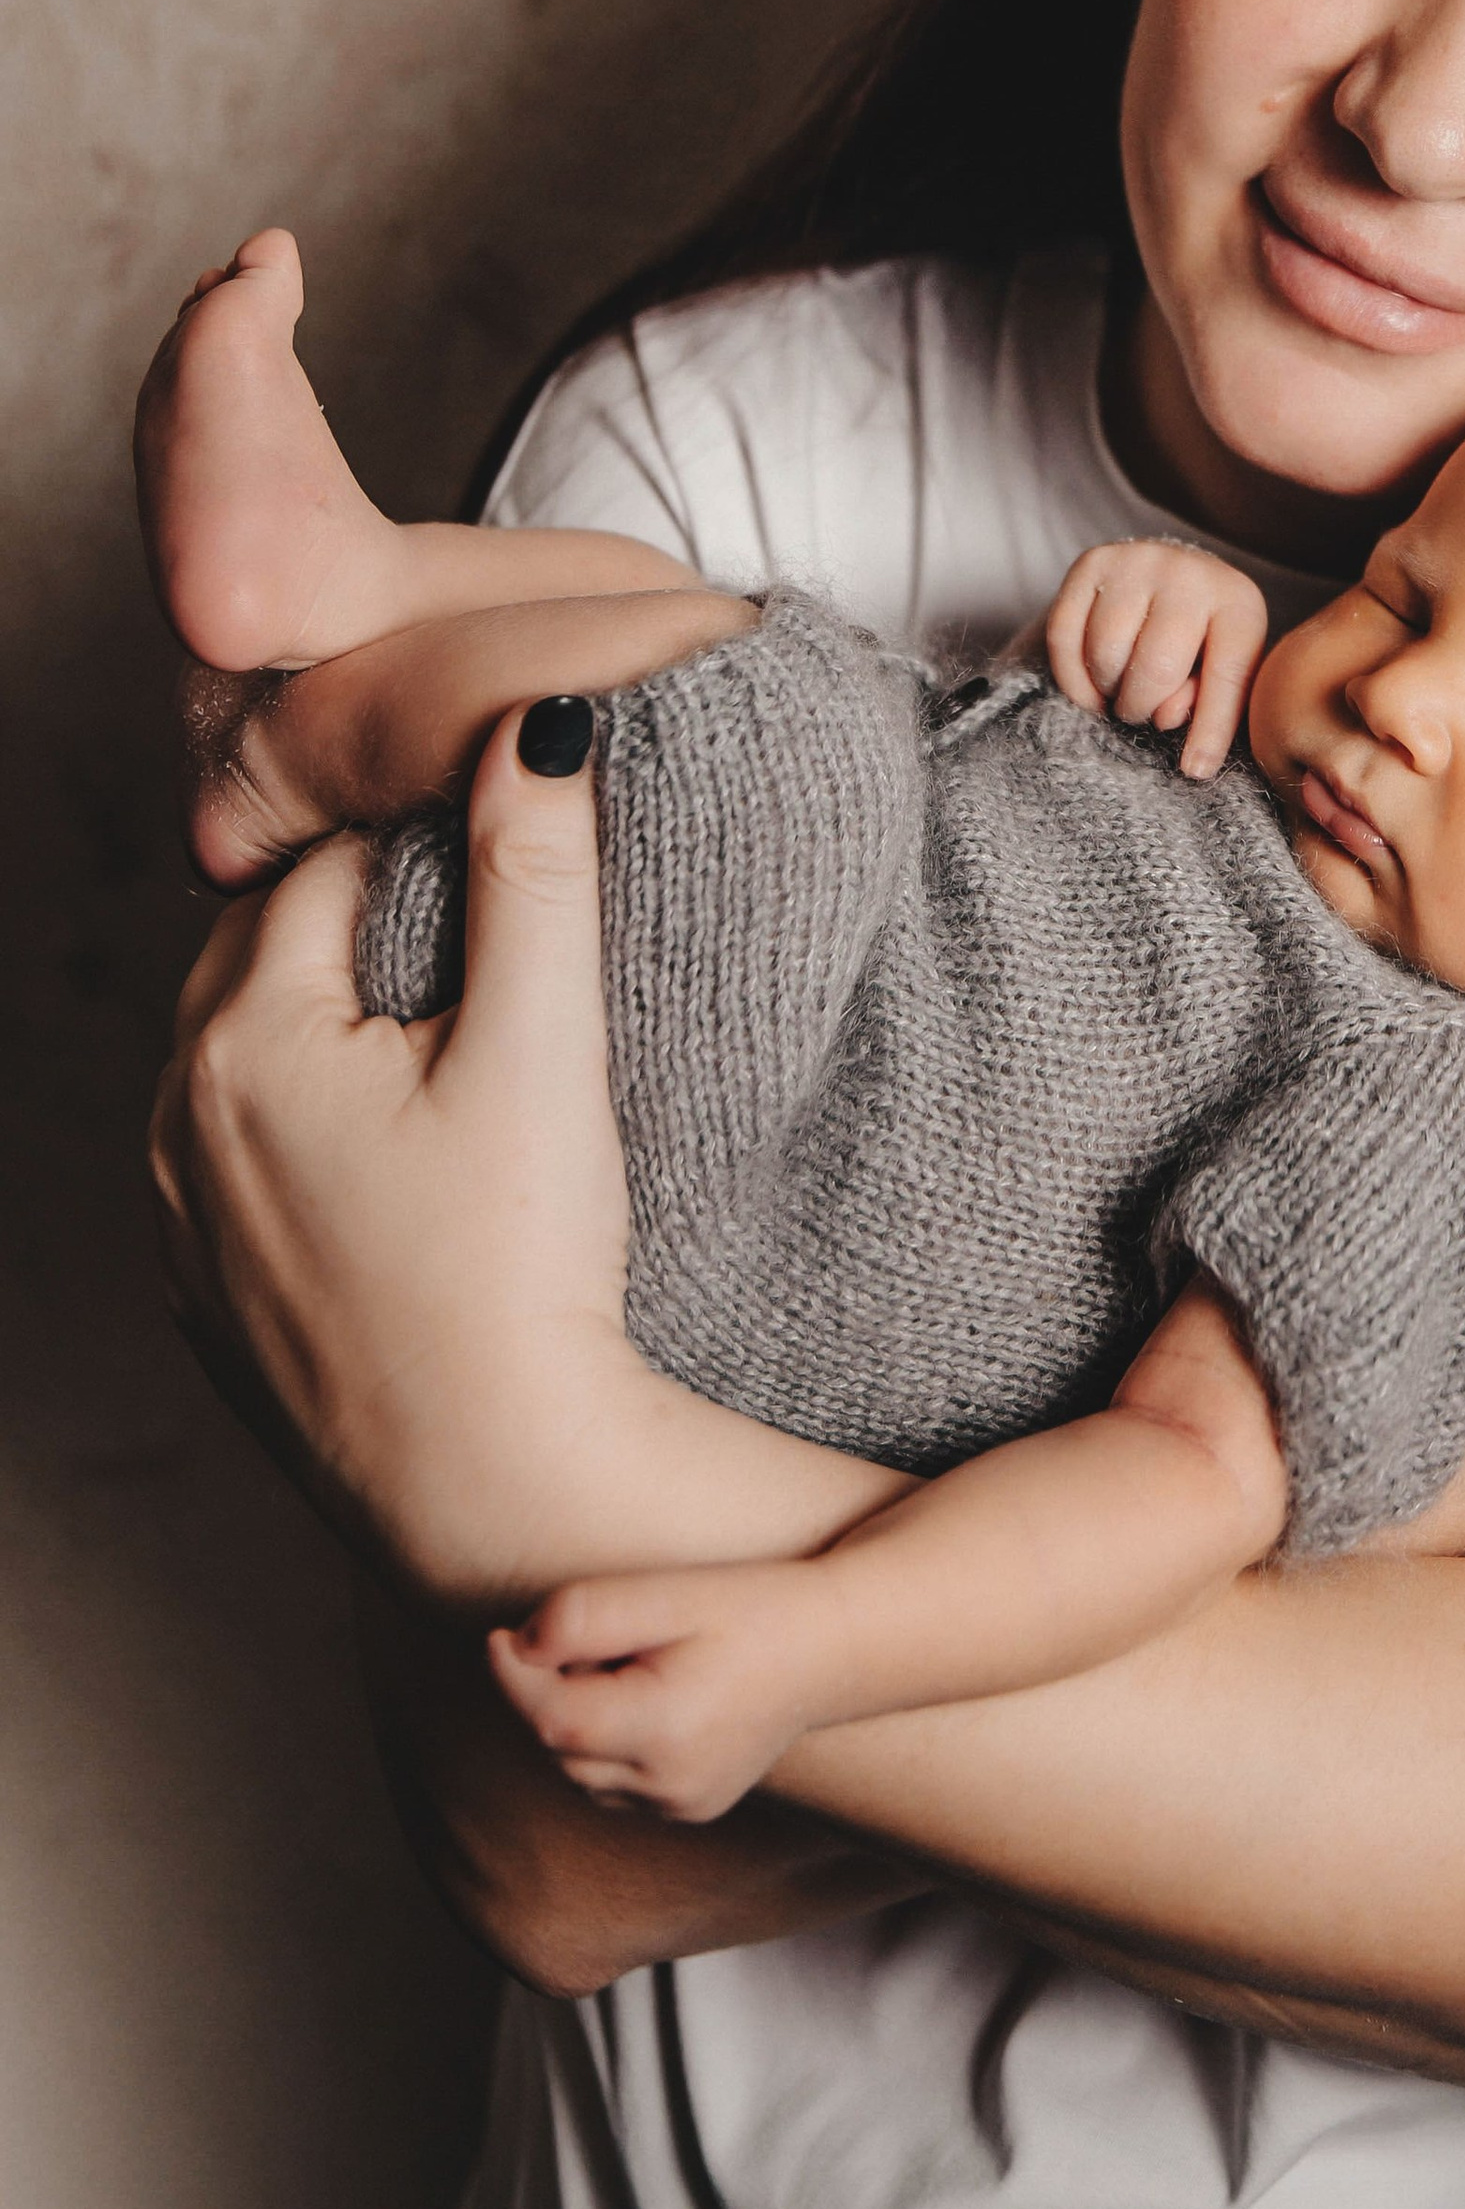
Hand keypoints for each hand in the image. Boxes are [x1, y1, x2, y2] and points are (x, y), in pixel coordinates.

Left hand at [151, 700, 638, 1606]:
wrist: (495, 1491)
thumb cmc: (524, 1277)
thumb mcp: (543, 1051)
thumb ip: (534, 871)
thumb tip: (535, 718)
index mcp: (244, 1036)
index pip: (332, 861)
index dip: (428, 834)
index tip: (506, 837)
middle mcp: (176, 1116)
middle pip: (264, 945)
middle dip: (362, 916)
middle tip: (478, 914)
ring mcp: (179, 1215)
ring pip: (238, 1047)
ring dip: (320, 1013)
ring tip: (439, 1021)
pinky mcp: (205, 1292)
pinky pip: (233, 1151)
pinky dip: (297, 1118)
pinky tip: (392, 1141)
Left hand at [493, 1561, 840, 1824]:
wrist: (832, 1646)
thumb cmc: (753, 1607)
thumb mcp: (668, 1592)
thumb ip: (585, 1615)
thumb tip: (519, 1646)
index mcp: (664, 1731)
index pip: (551, 1719)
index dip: (513, 1677)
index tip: (499, 1634)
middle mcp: (669, 1786)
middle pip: (562, 1748)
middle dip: (549, 1693)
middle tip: (591, 1635)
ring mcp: (683, 1805)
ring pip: (581, 1774)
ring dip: (575, 1723)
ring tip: (626, 1663)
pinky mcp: (691, 1808)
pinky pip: (615, 1787)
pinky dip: (605, 1747)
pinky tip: (643, 1698)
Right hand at [1044, 539, 1268, 775]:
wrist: (1175, 575)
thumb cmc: (1206, 639)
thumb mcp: (1226, 671)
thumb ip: (1210, 703)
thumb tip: (1166, 718)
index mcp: (1238, 604)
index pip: (1226, 676)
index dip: (1210, 730)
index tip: (1195, 771)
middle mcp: (1189, 573)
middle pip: (1156, 667)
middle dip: (1143, 707)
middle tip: (1141, 710)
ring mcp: (1136, 561)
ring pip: (1105, 653)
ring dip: (1108, 689)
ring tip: (1122, 688)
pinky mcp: (1091, 562)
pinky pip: (1063, 635)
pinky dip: (1072, 677)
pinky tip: (1090, 687)